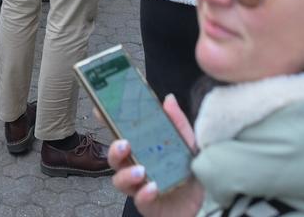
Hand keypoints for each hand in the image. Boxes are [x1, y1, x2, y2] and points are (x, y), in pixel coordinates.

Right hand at [107, 94, 202, 216]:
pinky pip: (139, 200)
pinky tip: (153, 188)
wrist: (203, 199)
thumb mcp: (187, 142)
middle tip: (124, 144)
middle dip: (114, 150)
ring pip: (119, 180)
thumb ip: (177, 123)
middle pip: (115, 157)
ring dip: (126, 174)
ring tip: (140, 170)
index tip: (99, 110)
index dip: (107, 122)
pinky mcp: (147, 204)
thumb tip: (168, 99)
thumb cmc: (188, 168)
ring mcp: (139, 186)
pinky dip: (144, 194)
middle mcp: (135, 165)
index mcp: (141, 148)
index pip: (120, 134)